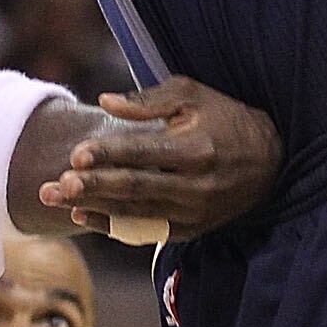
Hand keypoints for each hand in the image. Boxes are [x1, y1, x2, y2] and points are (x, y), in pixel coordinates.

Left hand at [39, 77, 282, 235]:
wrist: (271, 162)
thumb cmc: (226, 118)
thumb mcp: (194, 96)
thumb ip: (149, 100)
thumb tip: (104, 101)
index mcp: (197, 149)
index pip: (144, 153)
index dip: (108, 154)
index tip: (75, 153)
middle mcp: (196, 186)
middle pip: (134, 188)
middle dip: (93, 186)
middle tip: (56, 184)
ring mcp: (193, 212)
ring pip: (134, 213)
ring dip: (93, 207)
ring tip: (56, 198)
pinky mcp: (190, 229)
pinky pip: (144, 231)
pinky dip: (112, 225)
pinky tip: (82, 216)